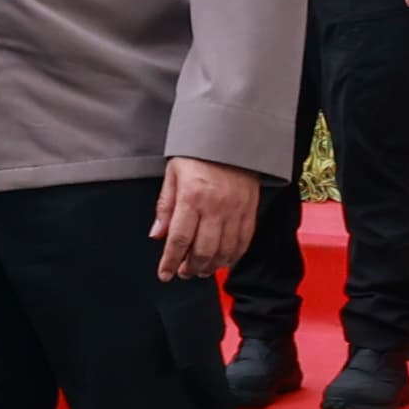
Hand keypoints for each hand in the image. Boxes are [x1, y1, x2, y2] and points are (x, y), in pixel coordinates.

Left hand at [149, 157, 260, 280]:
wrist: (232, 134)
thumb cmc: (199, 152)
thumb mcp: (173, 174)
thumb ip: (165, 206)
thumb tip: (157, 234)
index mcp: (192, 196)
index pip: (179, 239)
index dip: (170, 261)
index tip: (165, 274)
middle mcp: (215, 206)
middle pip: (203, 251)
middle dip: (191, 268)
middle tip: (183, 273)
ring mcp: (235, 209)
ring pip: (224, 251)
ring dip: (211, 266)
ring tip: (201, 270)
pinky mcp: (250, 209)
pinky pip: (243, 241)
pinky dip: (232, 256)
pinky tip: (223, 261)